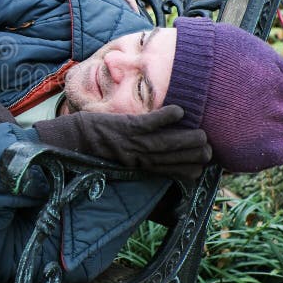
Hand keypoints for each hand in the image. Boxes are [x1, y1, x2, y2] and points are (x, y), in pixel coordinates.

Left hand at [34, 105, 211, 180]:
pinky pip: (147, 123)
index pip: (168, 171)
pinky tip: (180, 111)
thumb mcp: (120, 157)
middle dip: (192, 156)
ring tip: (203, 136)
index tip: (205, 166)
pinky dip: (164, 117)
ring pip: (163, 144)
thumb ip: (140, 158)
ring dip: (184, 140)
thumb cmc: (96, 146)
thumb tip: (160, 156)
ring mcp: (130, 142)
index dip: (187, 169)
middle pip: (170, 159)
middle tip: (210, 151)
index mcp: (137, 165)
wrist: (72, 138)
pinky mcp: (123, 127)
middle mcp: (136, 156)